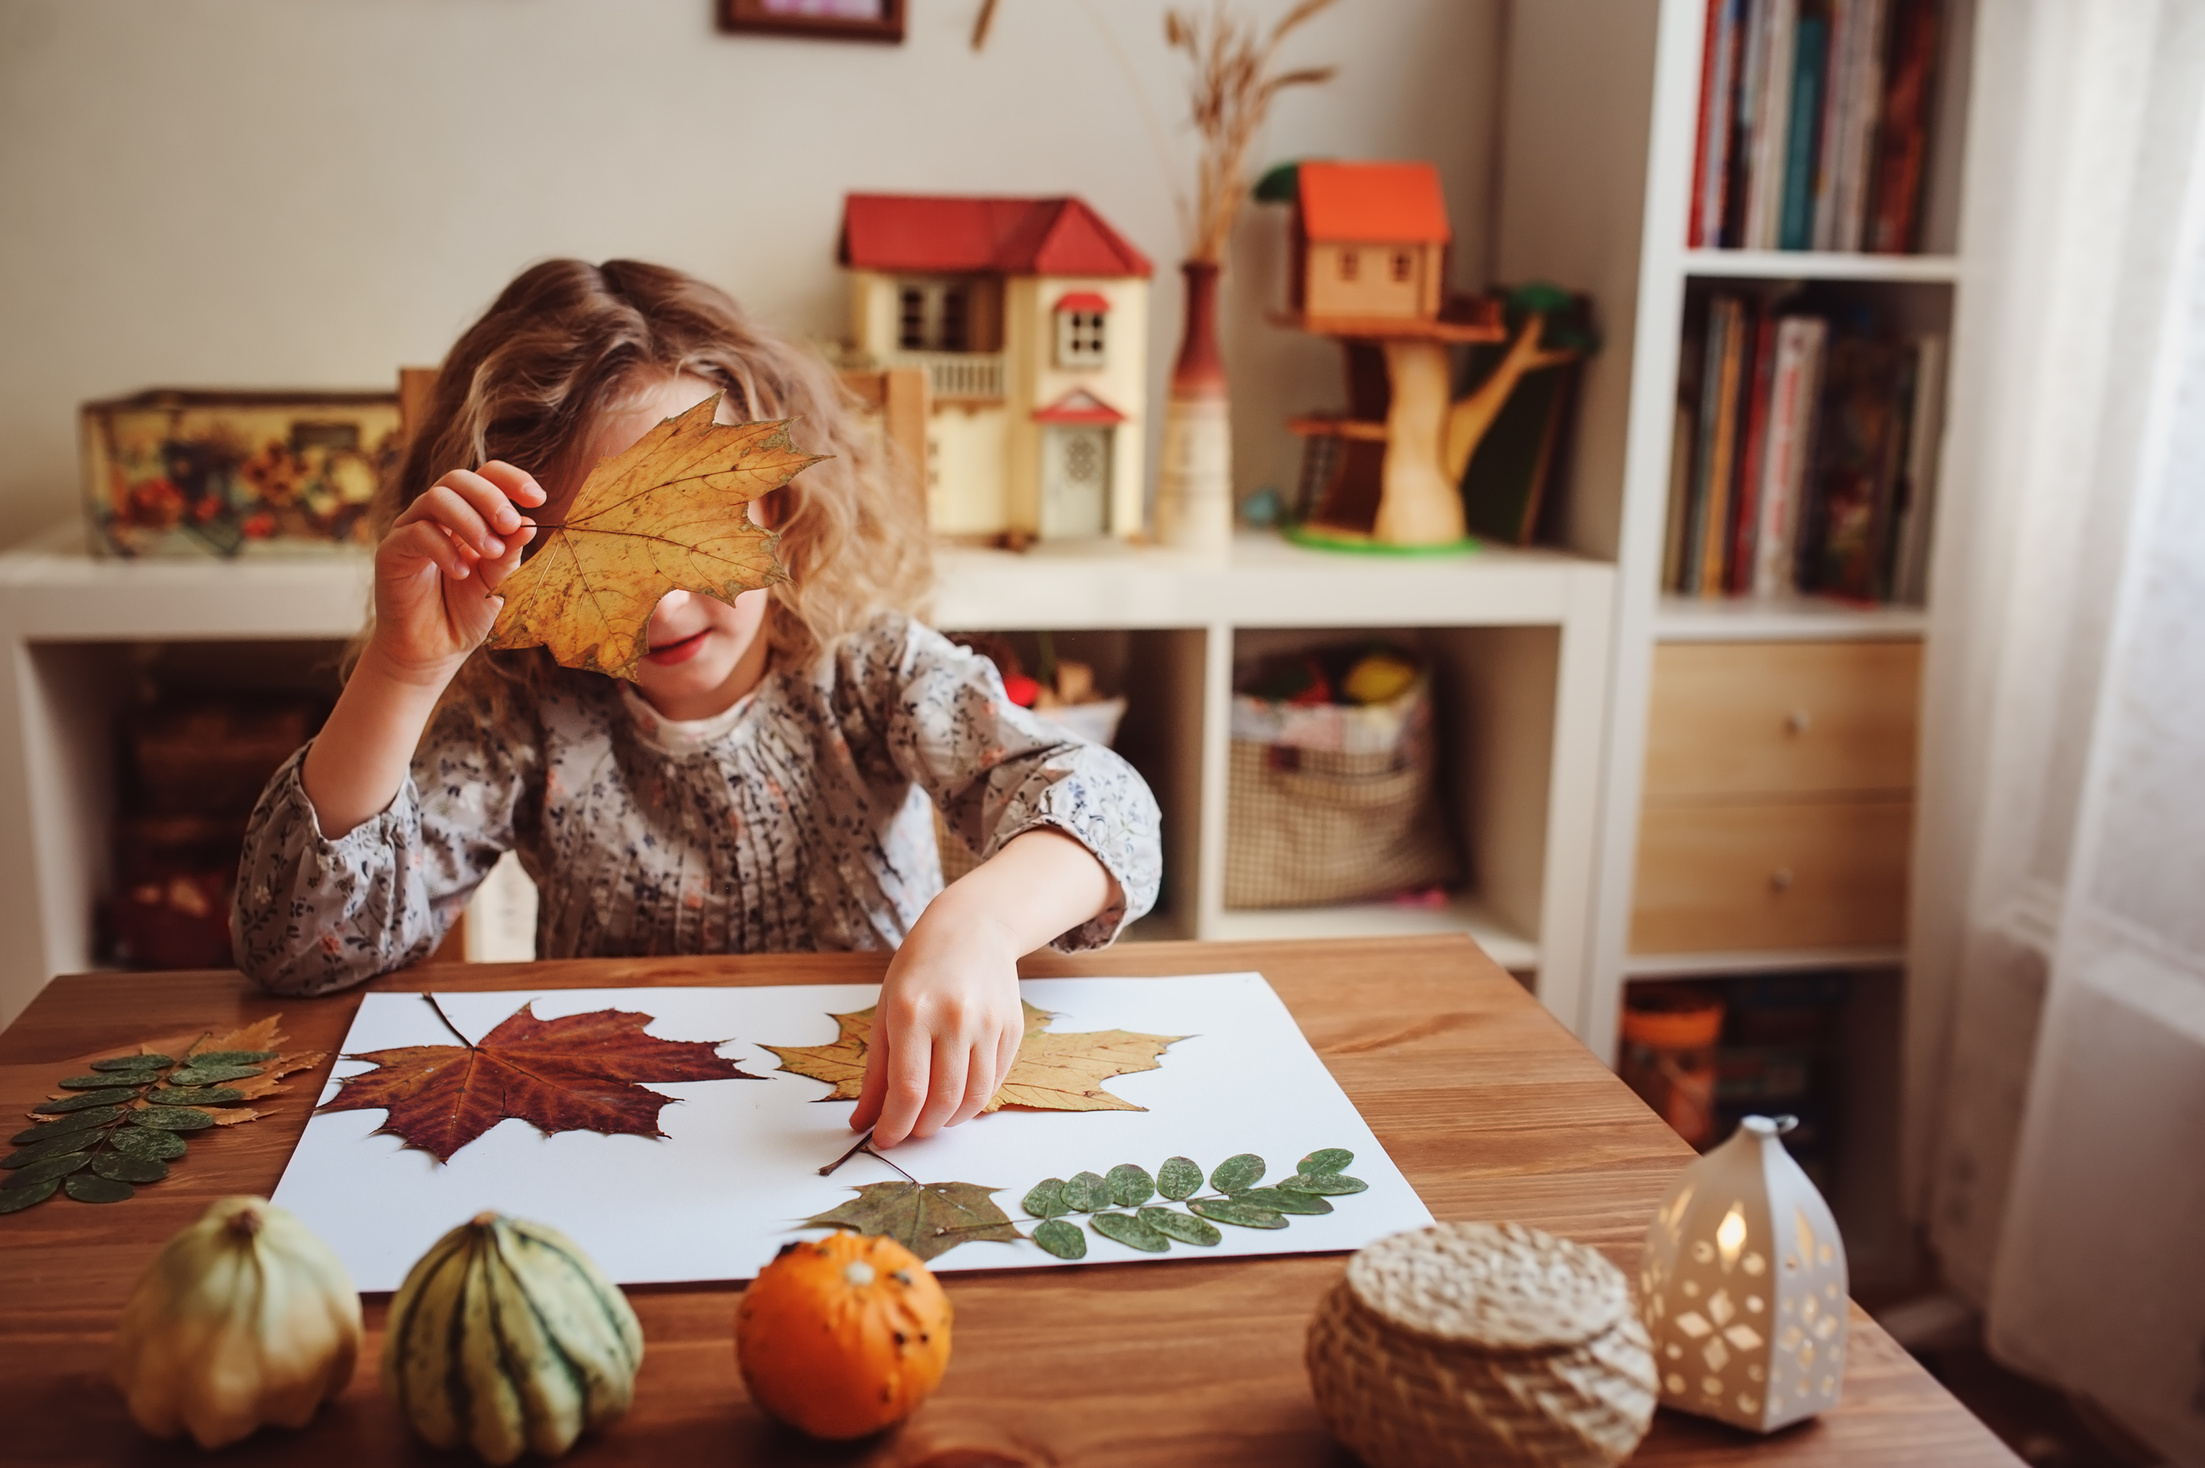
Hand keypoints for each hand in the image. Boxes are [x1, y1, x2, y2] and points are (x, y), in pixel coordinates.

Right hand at [367, 462, 545, 683]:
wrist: (435, 648)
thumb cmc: (467, 612)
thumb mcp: (497, 581)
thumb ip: (509, 553)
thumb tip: (529, 523)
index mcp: (469, 515)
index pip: (487, 476)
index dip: (512, 479)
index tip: (538, 498)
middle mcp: (438, 515)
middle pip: (459, 479)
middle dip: (490, 498)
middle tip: (510, 525)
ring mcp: (412, 528)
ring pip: (436, 499)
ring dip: (470, 522)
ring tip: (490, 553)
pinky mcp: (392, 549)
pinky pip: (417, 532)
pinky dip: (444, 549)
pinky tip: (461, 573)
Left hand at [851, 893, 1025, 1148]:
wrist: (972, 928)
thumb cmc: (920, 969)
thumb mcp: (886, 1011)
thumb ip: (876, 1071)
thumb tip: (864, 1121)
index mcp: (913, 1012)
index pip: (908, 1089)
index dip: (895, 1125)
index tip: (885, 1139)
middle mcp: (954, 1017)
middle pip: (943, 1100)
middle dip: (922, 1128)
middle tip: (909, 1131)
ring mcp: (988, 1023)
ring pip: (974, 1097)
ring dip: (950, 1121)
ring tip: (933, 1119)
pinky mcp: (1012, 1027)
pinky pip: (995, 1080)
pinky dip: (974, 1099)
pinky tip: (957, 1096)